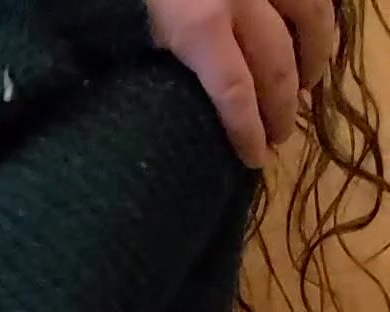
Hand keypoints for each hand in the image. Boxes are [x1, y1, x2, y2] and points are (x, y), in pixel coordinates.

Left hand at [147, 0, 335, 166]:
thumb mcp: (133, 23)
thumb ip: (163, 55)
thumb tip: (181, 101)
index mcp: (199, 26)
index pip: (235, 94)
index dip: (249, 132)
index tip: (255, 158)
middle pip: (274, 66)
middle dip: (282, 108)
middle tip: (281, 134)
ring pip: (309, 17)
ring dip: (314, 56)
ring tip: (308, 83)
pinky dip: (316, 12)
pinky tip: (311, 32)